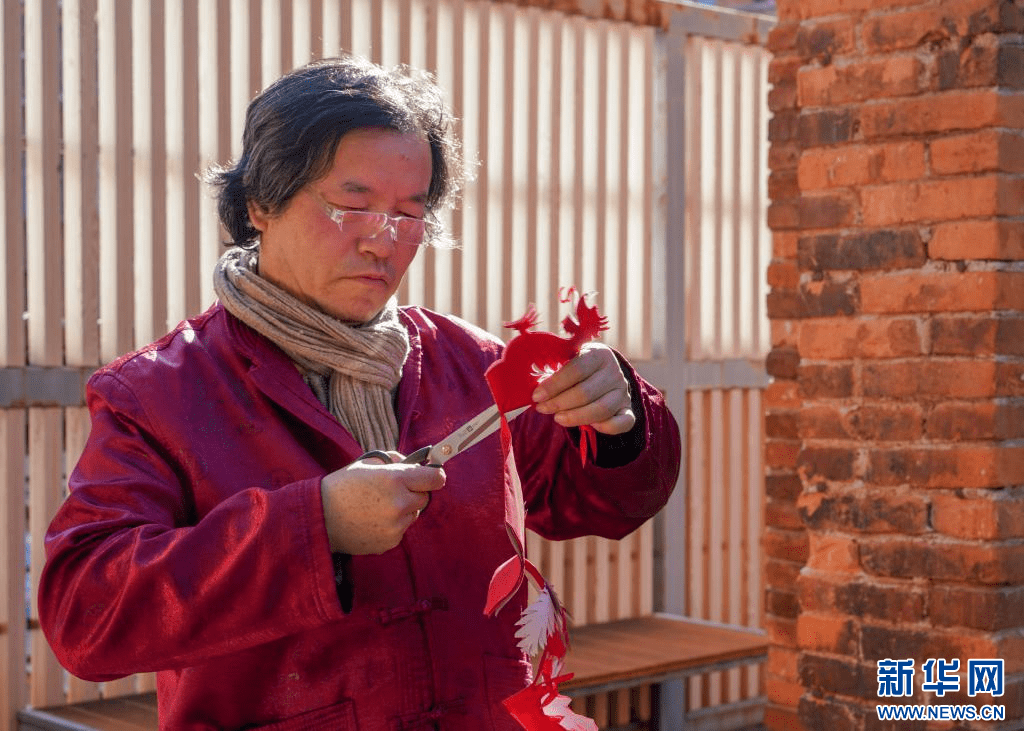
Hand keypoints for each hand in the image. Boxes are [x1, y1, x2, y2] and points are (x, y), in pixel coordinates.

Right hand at [320, 452, 444, 554]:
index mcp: (395, 479)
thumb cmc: (342, 485)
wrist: (320, 517)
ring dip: (402, 510)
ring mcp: (396, 526)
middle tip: (393, 491)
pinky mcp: (390, 542)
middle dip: (413, 493)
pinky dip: (392, 525)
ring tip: (377, 507)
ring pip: (412, 515)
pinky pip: (400, 530)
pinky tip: (372, 520)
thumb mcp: (368, 462)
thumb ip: (396, 460)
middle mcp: (400, 503)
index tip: (432, 475)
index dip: (434, 475)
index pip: (436, 478)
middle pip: (425, 498)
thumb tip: (416, 463)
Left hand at [531, 343, 634, 435]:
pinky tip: (588, 426)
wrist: (604, 372)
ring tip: (557, 418)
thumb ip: (552, 368)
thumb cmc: (577, 367)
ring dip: (576, 417)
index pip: (576, 370)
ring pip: (601, 409)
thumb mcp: (567, 359)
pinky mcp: (628, 409)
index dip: (554, 385)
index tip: (536, 396)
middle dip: (559, 403)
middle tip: (542, 408)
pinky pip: (623, 423)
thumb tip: (531, 384)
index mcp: (599, 354)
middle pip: (586, 392)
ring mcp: (623, 392)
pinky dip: (606, 428)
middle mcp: (615, 372)